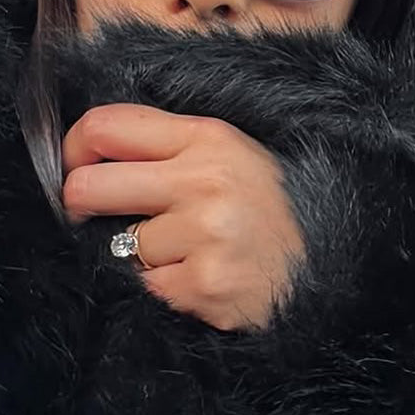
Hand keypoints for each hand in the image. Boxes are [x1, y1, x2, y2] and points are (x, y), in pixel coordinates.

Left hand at [62, 104, 305, 330]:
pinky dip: (169, 288)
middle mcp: (203, 181)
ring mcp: (203, 237)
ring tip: (193, 251)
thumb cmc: (281, 206)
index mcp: (208, 137)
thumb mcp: (235, 152)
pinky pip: (149, 287)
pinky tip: (207, 277)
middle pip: (88, 187)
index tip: (76, 165)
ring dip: (144, 255)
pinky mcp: (204, 287)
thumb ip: (171, 144)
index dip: (73, 148)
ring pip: (122, 245)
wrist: (341, 265)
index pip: (105, 126)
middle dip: (80, 205)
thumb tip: (93, 151)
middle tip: (93, 216)